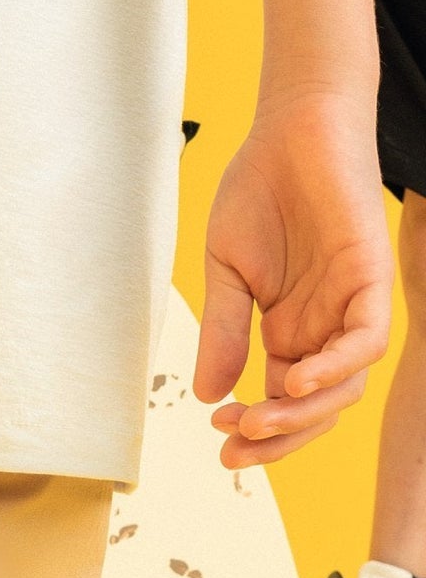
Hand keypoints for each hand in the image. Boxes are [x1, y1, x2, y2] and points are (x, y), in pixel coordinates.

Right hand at [194, 91, 391, 468]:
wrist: (290, 128)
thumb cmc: (258, 190)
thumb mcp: (227, 269)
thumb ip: (223, 330)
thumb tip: (207, 395)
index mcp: (289, 330)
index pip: (282, 400)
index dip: (256, 429)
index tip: (216, 439)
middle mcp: (324, 328)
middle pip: (316, 407)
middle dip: (278, 437)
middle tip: (233, 449)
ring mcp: (349, 307)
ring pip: (343, 385)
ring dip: (301, 412)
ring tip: (256, 420)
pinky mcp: (370, 280)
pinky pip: (364, 341)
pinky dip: (335, 368)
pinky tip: (293, 377)